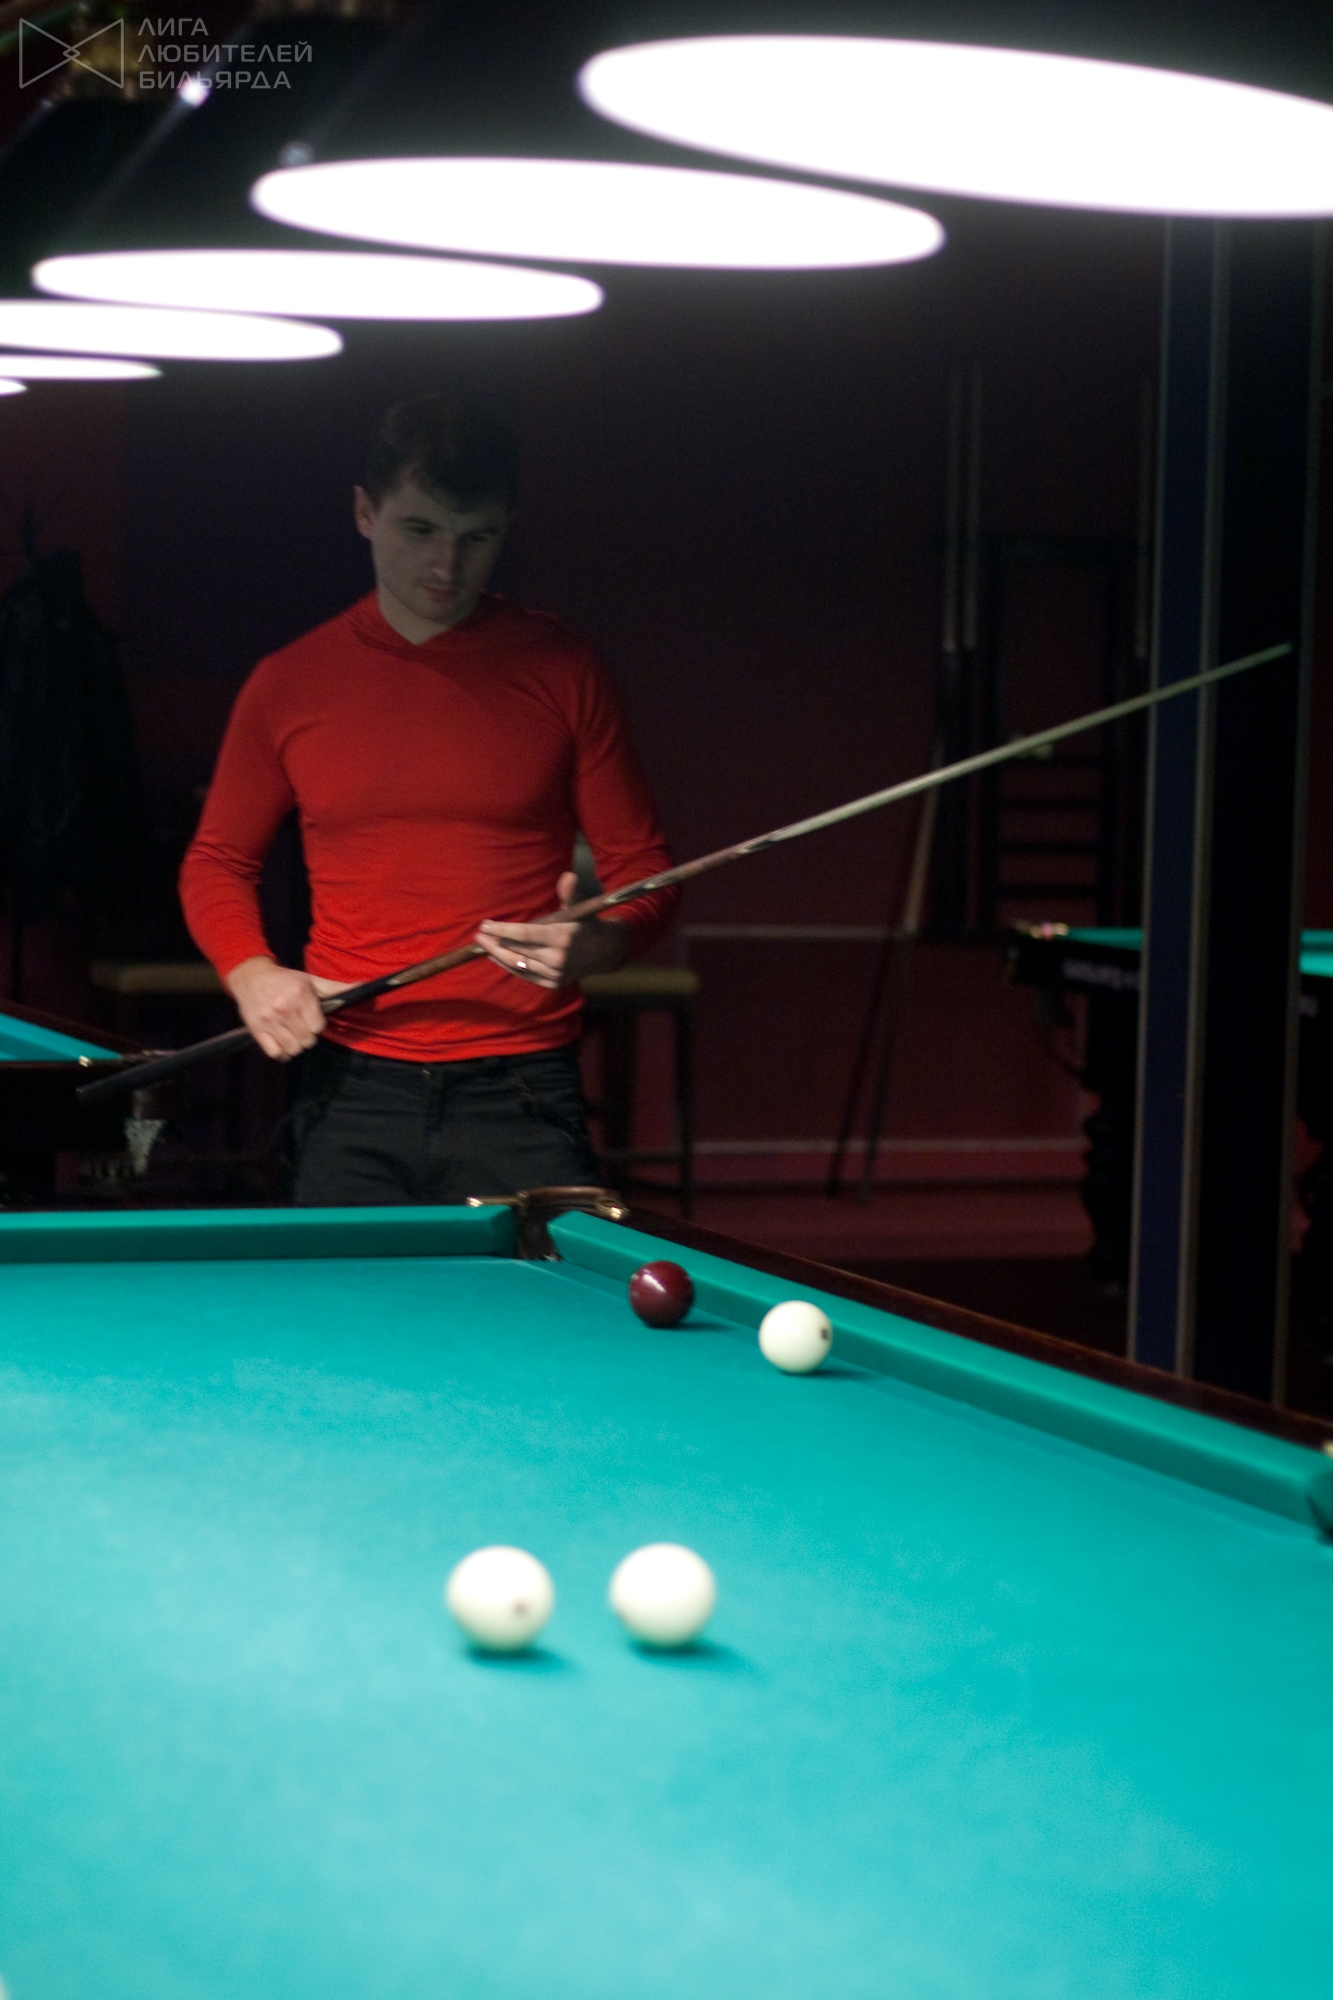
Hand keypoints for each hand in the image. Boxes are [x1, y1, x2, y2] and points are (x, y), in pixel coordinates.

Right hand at [224, 956, 353, 1060]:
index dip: (317, 1025)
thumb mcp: (311, 980)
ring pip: (293, 1049)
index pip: (318, 1027)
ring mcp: (268, 1019)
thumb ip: (336, 988)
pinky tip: (282, 1042)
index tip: (311, 1019)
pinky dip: (281, 1052)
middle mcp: (284, 1007)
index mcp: (300, 994)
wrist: (251, 976)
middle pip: (307, 1041)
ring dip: (295, 1045)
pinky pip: (275, 1053)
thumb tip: (363, 986)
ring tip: (292, 1034)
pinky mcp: (256, 1029)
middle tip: (301, 1027)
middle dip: (307, 1036)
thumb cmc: (286, 979)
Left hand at [476, 871, 630, 989]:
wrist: (602, 952)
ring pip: (519, 965)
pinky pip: (525, 975)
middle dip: (495, 943)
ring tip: (483, 946)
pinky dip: (509, 967)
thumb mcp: (579, 908)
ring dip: (498, 956)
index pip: (525, 934)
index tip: (486, 925)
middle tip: (479, 935)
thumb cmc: (585, 925)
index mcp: (563, 937)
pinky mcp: (552, 983)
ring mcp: (555, 973)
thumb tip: (568, 876)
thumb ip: (570, 894)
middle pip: (518, 951)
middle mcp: (558, 958)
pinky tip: (497, 957)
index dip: (503, 931)